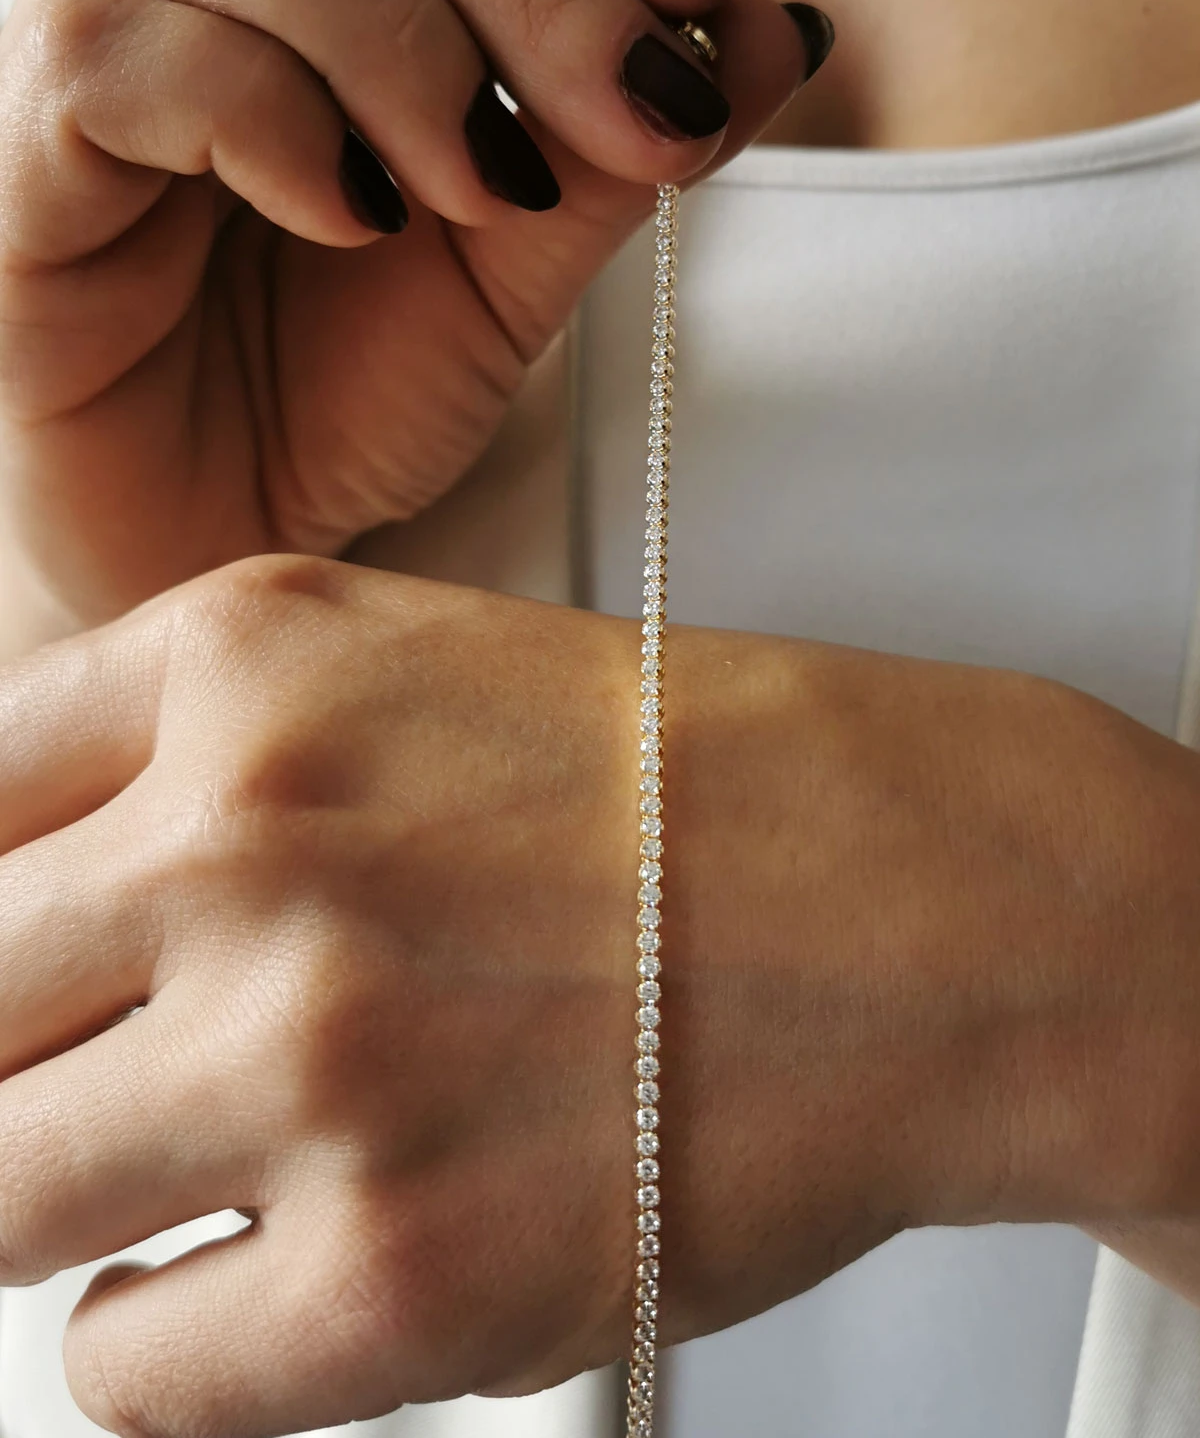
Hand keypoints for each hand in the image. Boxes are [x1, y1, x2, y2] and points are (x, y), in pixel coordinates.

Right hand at [0, 0, 812, 635]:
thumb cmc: (341, 390)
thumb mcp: (524, 261)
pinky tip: (347, 216)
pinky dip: (258, 113)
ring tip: (484, 194)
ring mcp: (97, 43)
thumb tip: (780, 25)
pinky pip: (116, 56)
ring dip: (397, 43)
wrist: (211, 543)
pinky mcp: (19, 148)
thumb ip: (626, 142)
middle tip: (646, 116)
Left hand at [3, 556, 1199, 1434]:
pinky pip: (124, 1371)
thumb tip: (25, 897)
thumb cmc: (692, 786)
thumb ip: (188, 754)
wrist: (917, 909)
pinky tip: (263, 1266)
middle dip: (17, 1056)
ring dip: (67, 1199)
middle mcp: (258, 845)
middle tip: (102, 1071)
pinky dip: (163, 1339)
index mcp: (252, 665)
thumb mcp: (409, 666)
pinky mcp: (395, 1272)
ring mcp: (315, 1058)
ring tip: (186, 1168)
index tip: (16, 968)